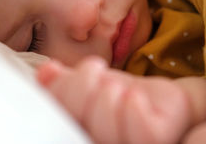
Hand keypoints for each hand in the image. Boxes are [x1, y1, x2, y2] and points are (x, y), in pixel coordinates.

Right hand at [37, 57, 196, 143]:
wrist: (159, 98)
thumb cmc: (118, 94)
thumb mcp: (86, 84)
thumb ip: (63, 82)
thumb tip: (46, 72)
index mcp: (79, 129)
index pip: (56, 122)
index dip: (55, 96)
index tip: (55, 71)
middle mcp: (99, 141)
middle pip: (76, 127)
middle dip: (78, 89)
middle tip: (93, 68)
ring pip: (107, 130)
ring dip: (106, 95)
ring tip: (113, 82)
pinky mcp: (157, 138)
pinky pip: (142, 132)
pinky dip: (133, 107)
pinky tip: (133, 94)